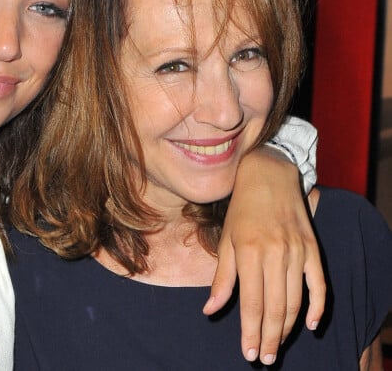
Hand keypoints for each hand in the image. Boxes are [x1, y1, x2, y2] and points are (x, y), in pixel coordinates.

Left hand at [202, 145, 325, 364]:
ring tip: (277, 346)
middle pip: (275, 308)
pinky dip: (317, 307)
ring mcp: (297, 251)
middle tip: (264, 358)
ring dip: (288, 329)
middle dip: (269, 338)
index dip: (250, 331)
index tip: (248, 353)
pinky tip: (310, 325)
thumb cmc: (241, 209)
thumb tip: (210, 310)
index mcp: (249, 251)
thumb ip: (221, 277)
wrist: (268, 175)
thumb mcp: (226, 239)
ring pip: (296, 301)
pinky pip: (319, 284)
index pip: (252, 303)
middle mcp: (275, 253)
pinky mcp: (312, 248)